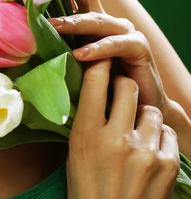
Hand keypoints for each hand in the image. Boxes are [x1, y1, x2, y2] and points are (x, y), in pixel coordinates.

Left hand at [49, 0, 176, 123]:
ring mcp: (123, 31)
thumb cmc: (97, 85)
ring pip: (95, 20)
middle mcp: (106, 19)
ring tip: (53, 25)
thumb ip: (51, 49)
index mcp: (89, 19)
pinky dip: (97, 49)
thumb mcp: (69, 63)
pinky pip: (115, 45)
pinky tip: (81, 54)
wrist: (135, 107)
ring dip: (73, 23)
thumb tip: (14, 42)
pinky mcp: (138, 47)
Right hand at [67, 59, 179, 198]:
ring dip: (142, 115)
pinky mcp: (166, 164)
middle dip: (123, 86)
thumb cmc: (87, 185)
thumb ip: (87, 119)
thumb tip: (96, 88)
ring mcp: (144, 151)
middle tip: (119, 92)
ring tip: (134, 131)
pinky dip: (157, 139)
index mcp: (87, 133)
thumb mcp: (76, 150)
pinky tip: (147, 152)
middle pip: (127, 86)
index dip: (99, 64)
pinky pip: (166, 133)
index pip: (96, 81)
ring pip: (150, 109)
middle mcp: (116, 139)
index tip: (99, 59)